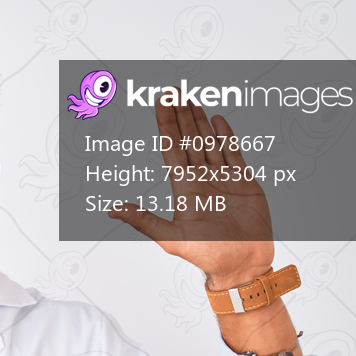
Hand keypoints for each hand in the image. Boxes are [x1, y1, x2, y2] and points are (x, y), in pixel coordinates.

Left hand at [109, 91, 273, 289]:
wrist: (241, 264)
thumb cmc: (206, 255)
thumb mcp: (170, 237)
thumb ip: (143, 220)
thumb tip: (112, 209)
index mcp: (184, 189)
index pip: (171, 149)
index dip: (166, 125)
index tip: (161, 102)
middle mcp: (201, 180)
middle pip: (188, 140)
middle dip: (181, 116)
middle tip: (174, 91)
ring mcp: (222, 179)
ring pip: (208, 142)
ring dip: (199, 121)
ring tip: (191, 99)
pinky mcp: (243, 182)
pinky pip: (233, 153)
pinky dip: (226, 136)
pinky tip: (217, 120)